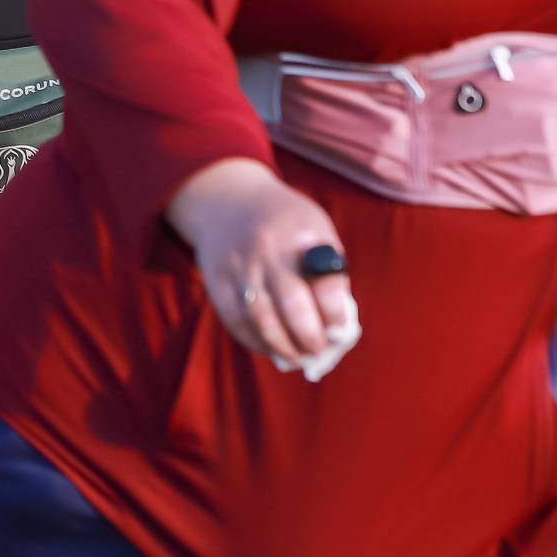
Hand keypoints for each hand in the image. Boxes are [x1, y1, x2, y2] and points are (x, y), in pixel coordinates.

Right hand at [167, 158, 358, 371]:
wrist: (227, 198)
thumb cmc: (284, 219)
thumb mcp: (315, 226)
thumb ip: (329, 267)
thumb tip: (336, 322)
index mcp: (301, 232)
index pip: (325, 281)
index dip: (335, 312)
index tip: (340, 327)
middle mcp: (267, 249)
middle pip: (291, 304)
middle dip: (310, 336)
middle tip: (319, 350)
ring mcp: (238, 266)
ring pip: (260, 318)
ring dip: (282, 346)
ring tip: (298, 357)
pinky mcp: (216, 281)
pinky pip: (235, 321)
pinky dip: (254, 341)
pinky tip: (270, 347)